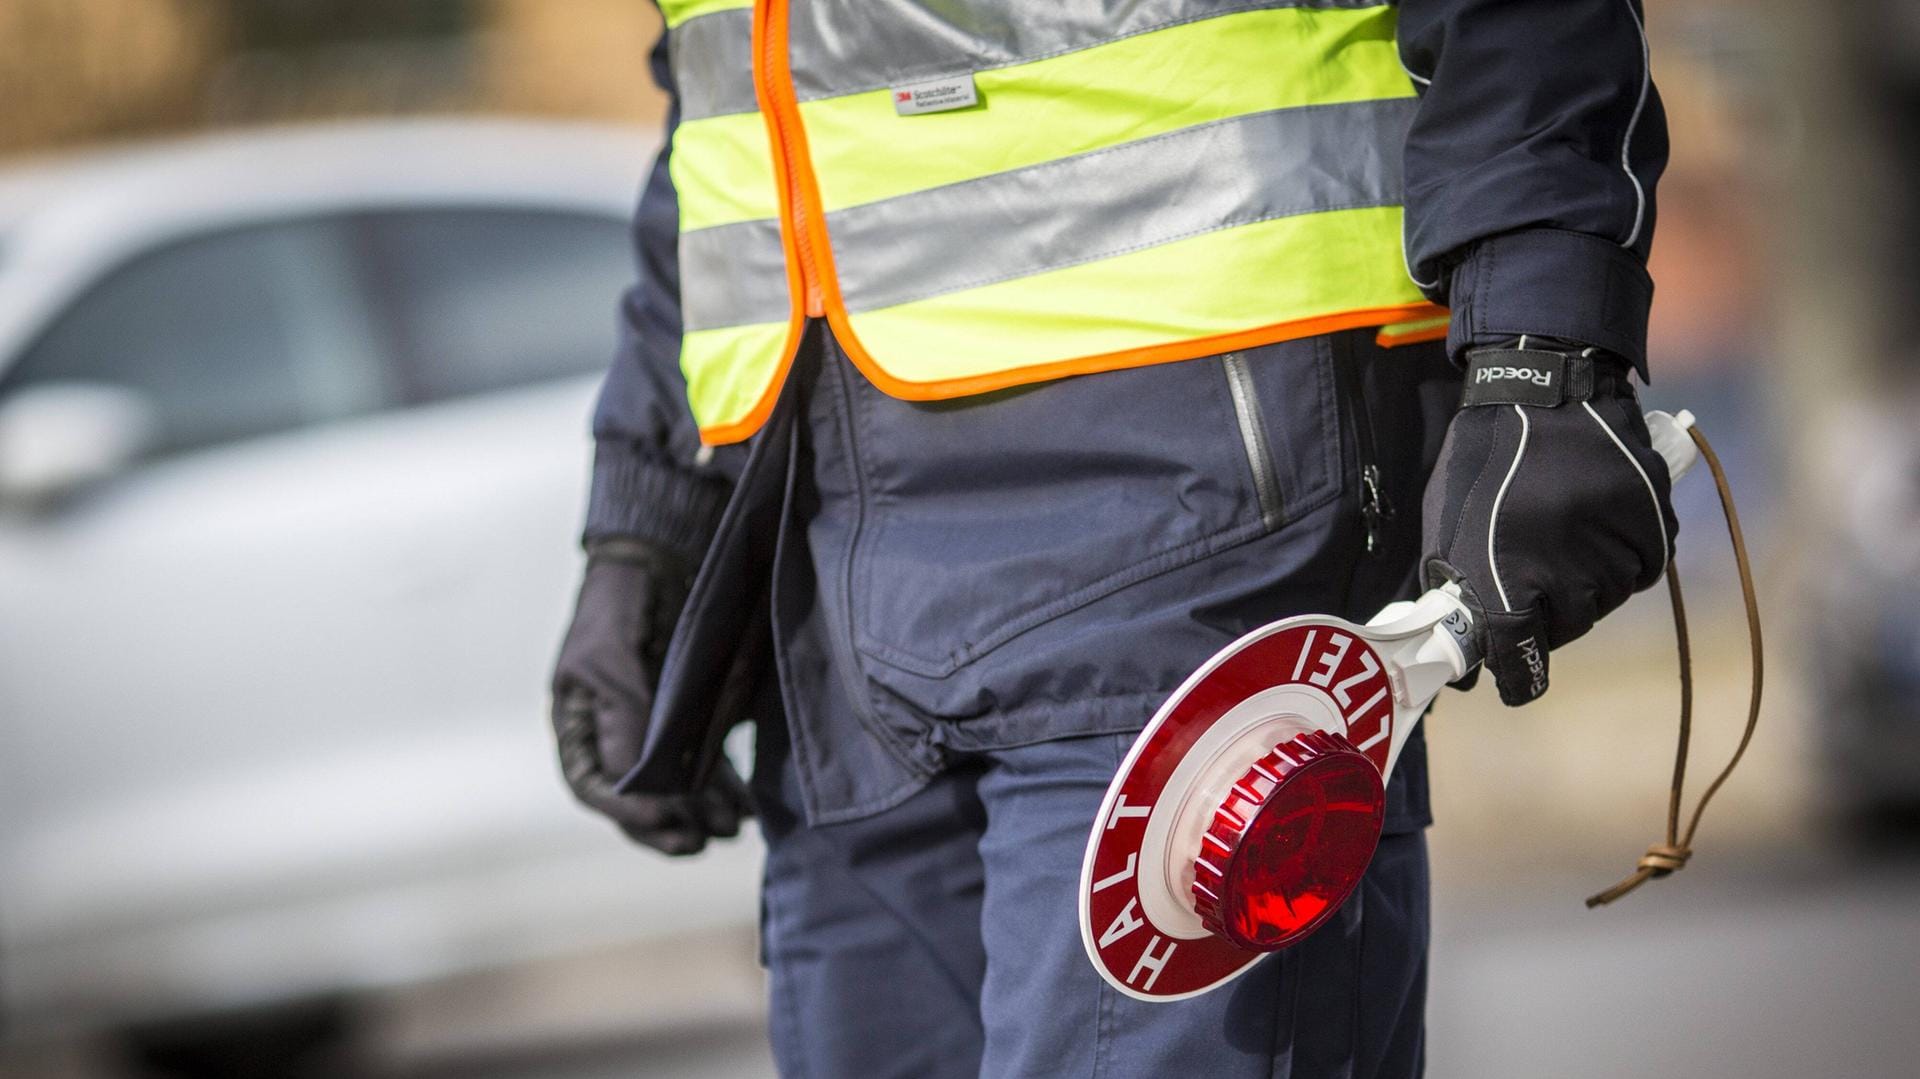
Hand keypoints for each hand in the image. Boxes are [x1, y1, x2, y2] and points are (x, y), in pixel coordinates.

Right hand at [550, 538, 750, 853]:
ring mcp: (654, 726)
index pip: (595, 787)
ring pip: (676, 785)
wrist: (659, 558)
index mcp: (580, 725)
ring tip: (733, 827)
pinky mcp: (690, 715)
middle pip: (637, 796)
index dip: (627, 813)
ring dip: (702, 810)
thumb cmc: (620, 606)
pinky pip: (703, 761)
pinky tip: (745, 803)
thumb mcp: (611, 660)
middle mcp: (615, 733)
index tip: (665, 823)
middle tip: (701, 843)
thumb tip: (633, 786)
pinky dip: (722, 784)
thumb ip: (623, 720)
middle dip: (669, 824)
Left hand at [1421, 341, 1677, 704]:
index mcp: (1505, 574)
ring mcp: (1612, 548)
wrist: (1544, 391)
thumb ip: (1453, 588)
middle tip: (1533, 585)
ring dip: (1586, 587)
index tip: (1513, 684)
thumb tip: (1460, 650)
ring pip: (1606, 600)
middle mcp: (1565, 570)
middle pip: (1566, 629)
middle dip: (1546, 618)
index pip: (1517, 654)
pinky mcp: (1651, 524)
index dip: (1515, 676)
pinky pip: (1642, 570)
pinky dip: (1622, 561)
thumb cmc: (1482, 461)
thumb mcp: (1446, 525)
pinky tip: (1596, 532)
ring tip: (1562, 544)